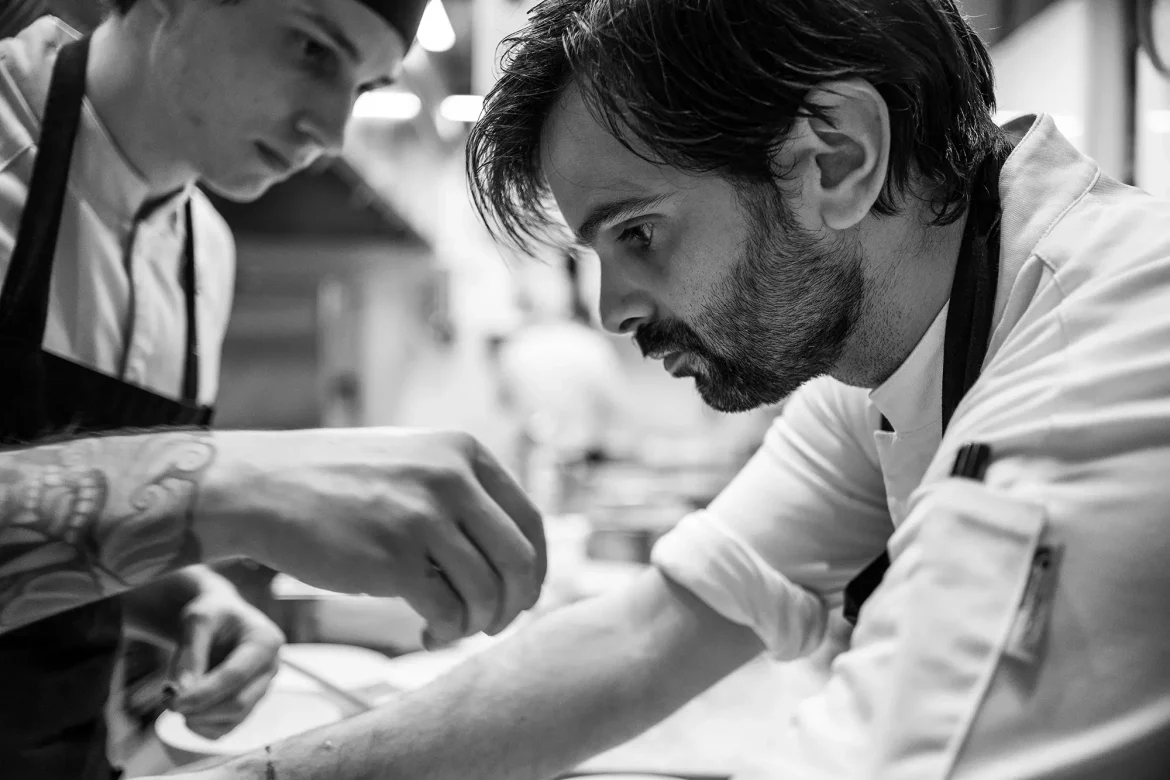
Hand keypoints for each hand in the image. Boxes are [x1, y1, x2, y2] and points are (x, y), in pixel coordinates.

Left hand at [167, 584, 284, 738]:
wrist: (218, 618)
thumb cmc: (210, 614)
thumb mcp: (196, 619)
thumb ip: (189, 654)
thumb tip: (181, 692)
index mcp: (266, 641)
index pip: (235, 676)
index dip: (203, 693)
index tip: (172, 702)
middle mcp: (271, 668)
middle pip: (238, 703)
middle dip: (201, 708)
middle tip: (168, 701)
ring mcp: (262, 688)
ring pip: (232, 720)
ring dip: (199, 718)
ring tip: (175, 699)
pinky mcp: (249, 705)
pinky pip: (226, 729)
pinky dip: (201, 727)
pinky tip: (187, 709)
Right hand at [196, 429, 545, 647]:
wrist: (262, 488)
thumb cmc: (336, 482)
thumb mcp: (412, 460)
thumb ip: (461, 492)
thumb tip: (513, 555)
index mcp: (463, 451)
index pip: (529, 520)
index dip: (534, 568)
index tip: (523, 595)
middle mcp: (452, 479)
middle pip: (519, 560)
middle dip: (515, 604)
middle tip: (494, 625)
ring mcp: (423, 517)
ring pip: (487, 592)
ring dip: (477, 623)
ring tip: (450, 629)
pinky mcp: (394, 559)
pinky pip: (448, 612)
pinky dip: (446, 633)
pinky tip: (426, 634)